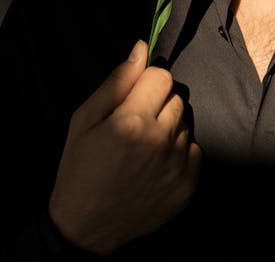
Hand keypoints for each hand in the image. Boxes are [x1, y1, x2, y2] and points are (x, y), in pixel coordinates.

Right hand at [49, 39, 200, 254]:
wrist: (86, 227)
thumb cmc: (80, 168)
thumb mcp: (84, 120)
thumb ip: (116, 82)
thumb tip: (141, 48)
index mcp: (133, 121)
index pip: (162, 76)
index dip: (146, 83)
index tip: (133, 98)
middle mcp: (160, 141)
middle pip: (175, 98)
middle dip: (157, 104)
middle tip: (135, 125)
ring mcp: (177, 165)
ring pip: (184, 124)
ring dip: (168, 129)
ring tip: (144, 148)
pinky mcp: (188, 186)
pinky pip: (194, 150)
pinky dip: (178, 153)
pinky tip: (156, 165)